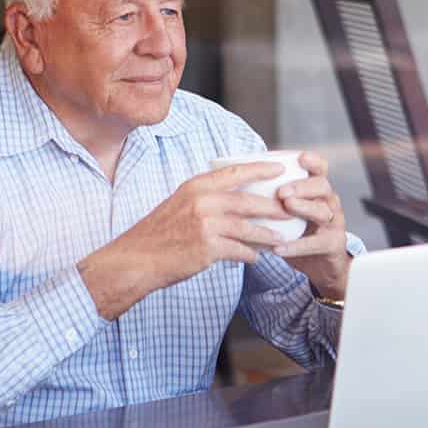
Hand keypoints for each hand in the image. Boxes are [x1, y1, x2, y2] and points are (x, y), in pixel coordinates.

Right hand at [79, 161, 290, 318]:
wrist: (137, 259)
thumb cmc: (159, 233)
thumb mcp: (180, 204)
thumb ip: (206, 198)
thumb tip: (235, 197)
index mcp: (196, 186)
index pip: (235, 172)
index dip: (260, 169)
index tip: (280, 168)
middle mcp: (202, 202)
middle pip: (248, 201)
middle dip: (273, 206)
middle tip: (291, 209)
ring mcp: (205, 225)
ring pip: (248, 227)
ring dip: (267, 234)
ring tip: (281, 238)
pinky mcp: (208, 248)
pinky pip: (239, 250)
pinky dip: (250, 254)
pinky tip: (256, 257)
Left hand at [273, 151, 352, 299]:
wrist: (322, 265)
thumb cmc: (300, 232)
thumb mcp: (290, 211)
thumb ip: (272, 197)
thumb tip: (236, 182)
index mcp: (318, 190)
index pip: (321, 169)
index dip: (313, 162)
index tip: (300, 157)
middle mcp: (329, 203)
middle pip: (322, 186)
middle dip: (302, 186)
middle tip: (282, 191)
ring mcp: (333, 223)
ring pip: (322, 211)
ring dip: (303, 208)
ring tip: (286, 207)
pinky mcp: (333, 244)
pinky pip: (316, 243)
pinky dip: (297, 245)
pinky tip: (279, 248)